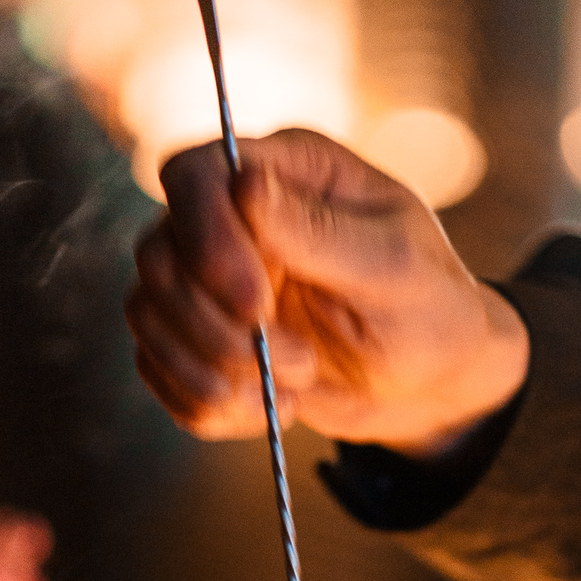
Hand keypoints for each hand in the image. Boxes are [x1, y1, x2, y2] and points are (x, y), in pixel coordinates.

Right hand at [127, 128, 528, 455]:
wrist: (431, 383)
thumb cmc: (428, 309)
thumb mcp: (392, 268)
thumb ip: (317, 230)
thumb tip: (243, 183)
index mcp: (286, 172)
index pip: (193, 175)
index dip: (205, 238)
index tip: (255, 305)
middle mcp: (233, 217)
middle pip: (159, 256)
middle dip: (219, 327)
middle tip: (301, 362)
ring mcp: (209, 280)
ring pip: (149, 316)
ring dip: (216, 371)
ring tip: (299, 383)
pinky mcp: (199, 339)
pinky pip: (159, 371)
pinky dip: (207, 404)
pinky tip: (268, 408)